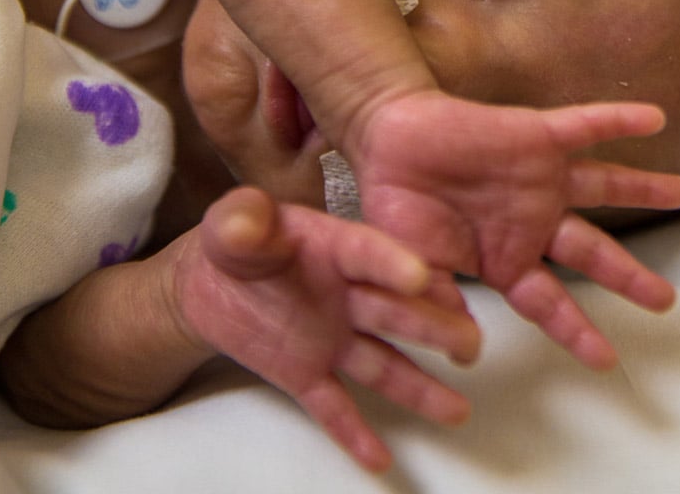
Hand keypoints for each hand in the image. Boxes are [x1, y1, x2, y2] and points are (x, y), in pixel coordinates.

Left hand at [172, 187, 479, 471]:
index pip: (369, 254)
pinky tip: (380, 459)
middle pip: (395, 313)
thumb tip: (245, 223)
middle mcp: (348, 296)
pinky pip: (335, 406)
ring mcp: (334, 338)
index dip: (393, 264)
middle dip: (434, 329)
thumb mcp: (234, 224)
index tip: (421, 276)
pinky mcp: (309, 373)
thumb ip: (242, 220)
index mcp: (336, 248)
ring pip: (383, 365)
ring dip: (420, 388)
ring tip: (458, 410)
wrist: (210, 287)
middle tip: (469, 342)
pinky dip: (355, 433)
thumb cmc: (236, 245)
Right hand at [349, 91, 679, 369]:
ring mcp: (539, 179)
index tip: (605, 360)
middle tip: (665, 300)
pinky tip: (653, 119)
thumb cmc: (399, 204)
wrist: (387, 138)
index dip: (576, 331)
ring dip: (643, 189)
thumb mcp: (417, 267)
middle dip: (629, 277)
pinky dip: (619, 122)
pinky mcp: (535, 137)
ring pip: (603, 186)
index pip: (550, 303)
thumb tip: (464, 353)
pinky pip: (584, 126)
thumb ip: (441, 305)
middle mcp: (533, 221)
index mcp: (506, 258)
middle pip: (593, 254)